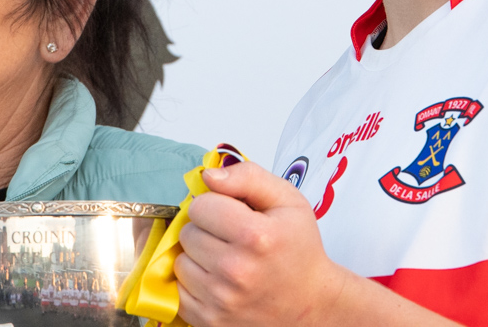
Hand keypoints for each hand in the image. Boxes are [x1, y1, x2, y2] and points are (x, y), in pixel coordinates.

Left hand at [174, 160, 347, 326]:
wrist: (310, 303)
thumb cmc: (299, 249)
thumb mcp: (287, 200)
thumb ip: (249, 177)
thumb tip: (209, 176)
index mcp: (255, 236)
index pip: (201, 205)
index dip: (215, 204)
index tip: (232, 214)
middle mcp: (236, 270)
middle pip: (187, 232)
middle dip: (205, 230)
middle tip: (231, 238)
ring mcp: (220, 300)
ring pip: (179, 261)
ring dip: (198, 257)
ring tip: (226, 259)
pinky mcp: (209, 321)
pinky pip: (177, 291)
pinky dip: (194, 283)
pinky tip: (217, 280)